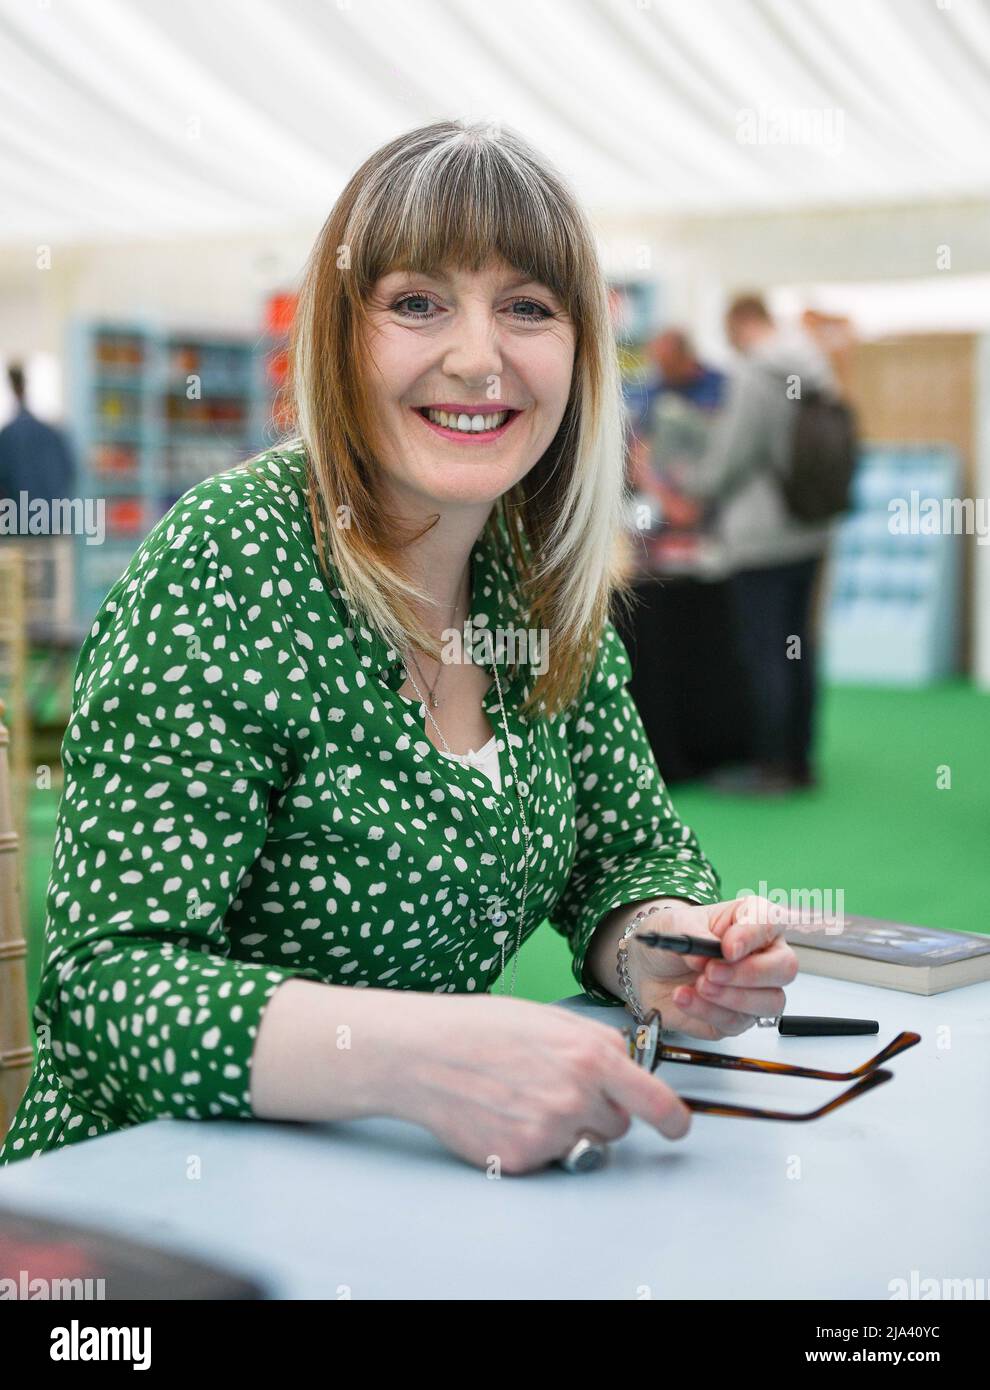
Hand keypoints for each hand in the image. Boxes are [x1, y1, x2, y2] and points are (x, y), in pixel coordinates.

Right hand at [388, 993, 691, 1174]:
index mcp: (590, 1056)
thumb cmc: (482, 1029)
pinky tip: (504, 1115)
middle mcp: (576, 1097)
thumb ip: (597, 1043)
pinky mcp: (523, 1159)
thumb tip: (628, 1065)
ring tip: (524, 1099)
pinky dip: (532, 1143)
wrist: (425, 1054)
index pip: (656, 1102)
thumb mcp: (550, 1018)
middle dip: (598, 1111)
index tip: (677, 1126)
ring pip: (583, 1143)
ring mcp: (549, 1132)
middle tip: (555, 1088)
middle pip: (618, 1125)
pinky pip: (548, 1159)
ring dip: (566, 1129)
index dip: (673, 1119)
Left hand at [626, 896, 799, 1039]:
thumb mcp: (674, 924)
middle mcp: (762, 956)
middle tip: (712, 971)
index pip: (771, 922)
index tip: (727, 948)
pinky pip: (737, 1022)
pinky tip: (685, 997)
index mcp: (753, 921)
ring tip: (698, 985)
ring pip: (771, 1001)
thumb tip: (705, 958)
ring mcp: (755, 990)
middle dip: (749, 973)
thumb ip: (693, 935)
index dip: (753, 935)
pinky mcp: (738, 1018)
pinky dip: (708, 1011)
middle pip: (785, 967)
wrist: (649, 970)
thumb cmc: (671, 939)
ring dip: (732, 997)